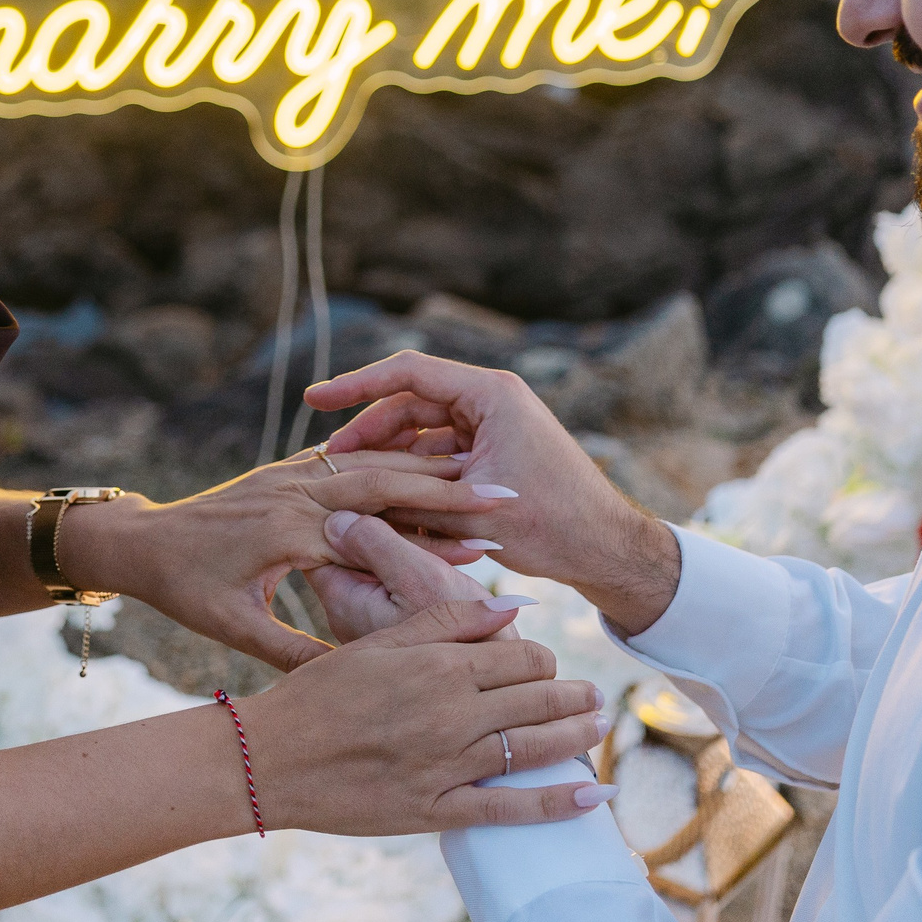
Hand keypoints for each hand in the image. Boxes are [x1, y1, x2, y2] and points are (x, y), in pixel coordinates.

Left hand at [59, 447, 514, 670]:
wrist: (140, 540)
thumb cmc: (183, 589)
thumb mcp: (233, 628)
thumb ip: (293, 652)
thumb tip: (351, 685)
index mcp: (284, 530)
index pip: (373, 531)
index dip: (431, 542)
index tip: (484, 550)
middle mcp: (292, 490)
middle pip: (385, 480)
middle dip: (448, 486)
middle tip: (506, 494)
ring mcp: (290, 473)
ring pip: (372, 462)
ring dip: (428, 465)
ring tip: (484, 473)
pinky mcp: (288, 469)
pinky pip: (350, 459)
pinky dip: (393, 460)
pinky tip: (431, 463)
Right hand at [235, 596, 613, 833]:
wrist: (271, 758)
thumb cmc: (318, 694)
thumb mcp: (378, 643)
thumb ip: (446, 622)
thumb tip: (511, 606)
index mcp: (440, 665)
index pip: (520, 655)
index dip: (544, 658)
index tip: (548, 664)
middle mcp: (454, 713)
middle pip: (538, 698)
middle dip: (573, 697)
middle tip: (596, 697)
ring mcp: (449, 765)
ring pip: (534, 747)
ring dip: (576, 737)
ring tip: (598, 728)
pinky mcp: (438, 810)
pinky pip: (510, 809)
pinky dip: (556, 803)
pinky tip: (591, 796)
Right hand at [306, 352, 680, 635]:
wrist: (606, 549)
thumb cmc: (551, 524)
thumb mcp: (472, 509)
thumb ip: (410, 498)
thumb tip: (348, 507)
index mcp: (490, 394)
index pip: (407, 373)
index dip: (354, 385)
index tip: (315, 399)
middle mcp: (491, 400)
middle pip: (410, 403)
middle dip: (367, 430)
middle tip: (328, 458)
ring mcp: (493, 424)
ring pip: (423, 431)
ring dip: (390, 455)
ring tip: (351, 483)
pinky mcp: (494, 451)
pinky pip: (441, 452)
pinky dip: (415, 472)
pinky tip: (386, 498)